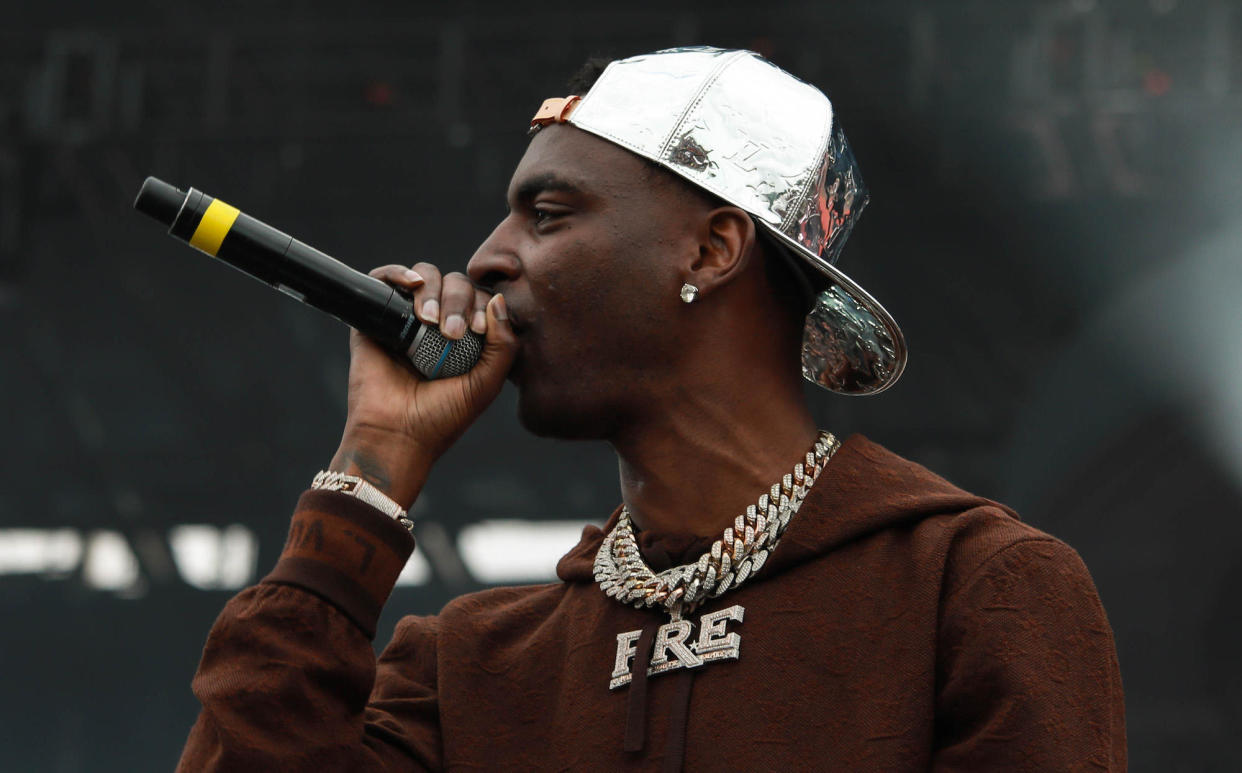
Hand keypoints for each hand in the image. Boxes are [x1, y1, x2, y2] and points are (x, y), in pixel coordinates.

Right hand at [329, 262, 517, 507]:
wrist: (396, 435)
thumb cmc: (441, 418)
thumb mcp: (486, 384)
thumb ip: (504, 345)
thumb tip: (497, 300)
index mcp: (465, 340)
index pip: (479, 300)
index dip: (482, 305)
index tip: (478, 331)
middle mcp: (436, 326)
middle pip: (455, 284)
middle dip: (458, 301)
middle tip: (451, 333)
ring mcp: (405, 320)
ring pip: (426, 278)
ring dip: (434, 291)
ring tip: (429, 320)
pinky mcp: (375, 319)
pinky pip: (383, 279)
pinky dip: (399, 273)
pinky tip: (413, 285)